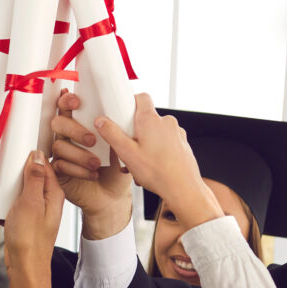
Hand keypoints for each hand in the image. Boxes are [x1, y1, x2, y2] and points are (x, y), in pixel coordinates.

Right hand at [4, 151, 64, 287]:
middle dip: (5, 184)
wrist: (24, 268)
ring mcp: (33, 209)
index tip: (10, 160)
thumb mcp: (30, 203)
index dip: (25, 160)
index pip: (41, 164)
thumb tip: (37, 156)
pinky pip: (8, 206)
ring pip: (12, 192)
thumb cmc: (30, 240)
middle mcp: (44, 199)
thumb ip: (34, 178)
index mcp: (52, 193)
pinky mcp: (23, 218)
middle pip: (23, 177)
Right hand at [51, 90, 131, 239]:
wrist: (115, 199)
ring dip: (78, 153)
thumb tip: (103, 118)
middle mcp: (71, 136)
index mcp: (85, 124)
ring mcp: (64, 153)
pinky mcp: (60, 171)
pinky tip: (91, 174)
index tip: (76, 102)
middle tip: (92, 140)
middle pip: (58, 122)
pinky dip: (76, 169)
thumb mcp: (126, 147)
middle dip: (74, 129)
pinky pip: (58, 164)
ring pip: (58, 144)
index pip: (68, 105)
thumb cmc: (119, 171)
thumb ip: (116, 131)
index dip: (67, 100)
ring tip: (97, 163)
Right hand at [94, 93, 222, 229]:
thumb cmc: (159, 173)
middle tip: (128, 147)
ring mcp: (177, 133)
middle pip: (146, 117)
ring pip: (156, 132)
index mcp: (151, 120)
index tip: (122, 114)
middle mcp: (166, 123)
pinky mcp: (182, 144)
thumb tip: (101, 122)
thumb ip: (111, 134)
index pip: (142, 97)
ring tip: (140, 163)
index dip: (131, 102)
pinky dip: (158, 150)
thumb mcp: (127, 153)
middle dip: (135, 131)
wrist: (184, 190)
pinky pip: (166, 142)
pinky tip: (152, 166)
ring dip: (146, 143)